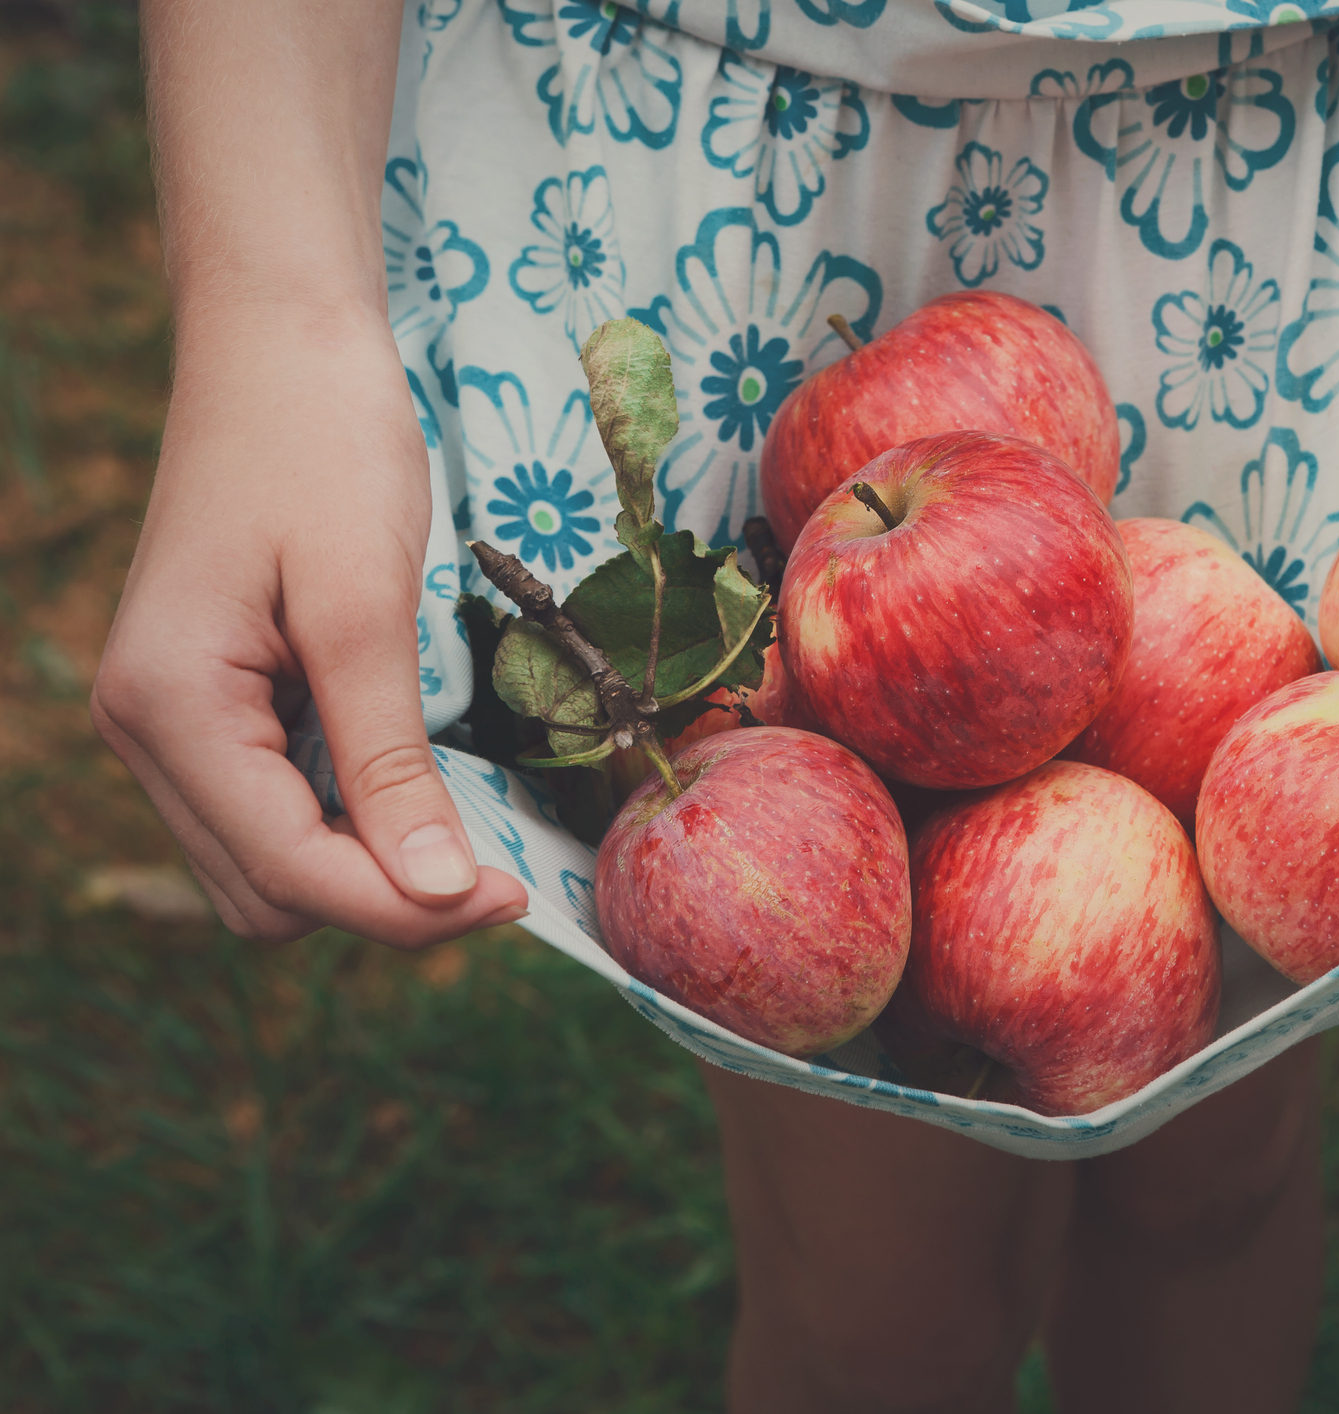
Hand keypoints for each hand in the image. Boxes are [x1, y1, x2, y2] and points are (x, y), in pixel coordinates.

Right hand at [92, 305, 528, 943]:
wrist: (280, 341)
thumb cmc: (325, 444)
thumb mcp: (365, 605)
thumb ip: (389, 759)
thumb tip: (433, 892)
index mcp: (170, 707)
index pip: (290, 873)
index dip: (406, 907)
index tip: (513, 896)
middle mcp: (145, 730)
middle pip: (268, 894)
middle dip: (381, 899)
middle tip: (495, 864)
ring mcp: (167, 720)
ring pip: (264, 866)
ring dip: (363, 868)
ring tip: (460, 821)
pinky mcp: (205, 702)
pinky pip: (270, 807)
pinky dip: (344, 819)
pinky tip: (412, 782)